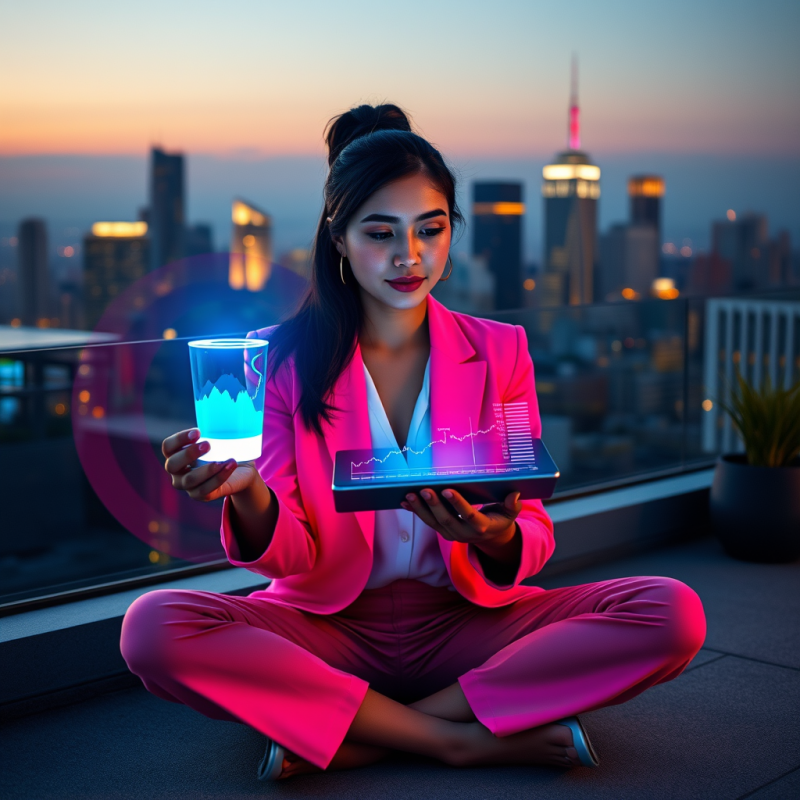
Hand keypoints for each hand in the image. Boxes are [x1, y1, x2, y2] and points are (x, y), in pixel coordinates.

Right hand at [162, 428, 257, 501]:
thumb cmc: (224, 450)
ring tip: (222, 460)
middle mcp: (177, 472)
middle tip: (208, 444)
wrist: (240, 470)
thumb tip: (222, 404)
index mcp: (176, 455)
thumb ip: (213, 427)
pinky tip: (231, 465)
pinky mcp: (202, 495)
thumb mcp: (217, 439)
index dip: (179, 439)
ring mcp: (187, 486)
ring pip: (190, 480)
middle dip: (189, 454)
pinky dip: (220, 477)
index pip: (168, 447)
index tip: (198, 431)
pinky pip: (207, 489)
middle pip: (172, 465)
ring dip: (207, 469)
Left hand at [401, 487, 521, 546]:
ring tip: (409, 495)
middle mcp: (464, 533)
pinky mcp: (443, 531)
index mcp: (482, 527)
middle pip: (447, 520)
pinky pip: (428, 521)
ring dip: (420, 509)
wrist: (492, 537)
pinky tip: (404, 501)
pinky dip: (416, 511)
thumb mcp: (510, 513)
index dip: (458, 504)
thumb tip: (514, 495)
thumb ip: (512, 505)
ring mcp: (452, 534)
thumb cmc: (501, 518)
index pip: (469, 515)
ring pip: (433, 522)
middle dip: (434, 505)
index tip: (448, 490)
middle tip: (425, 490)